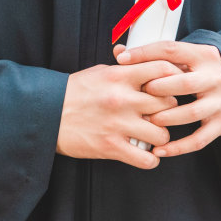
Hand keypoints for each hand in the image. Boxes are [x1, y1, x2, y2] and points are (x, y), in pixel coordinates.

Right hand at [57, 58, 183, 168]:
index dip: (174, 78)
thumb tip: (143, 60)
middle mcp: (121, 99)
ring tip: (150, 135)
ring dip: (159, 137)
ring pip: (162, 135)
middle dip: (168, 110)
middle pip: (169, 104)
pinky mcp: (111, 147)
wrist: (46, 114)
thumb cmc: (73, 92)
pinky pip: (147, 160)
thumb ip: (124, 68)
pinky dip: (149, 159)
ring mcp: (117, 125)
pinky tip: (142, 152)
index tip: (172, 86)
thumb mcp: (99, 72)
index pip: (162, 70)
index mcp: (118, 76)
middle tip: (160, 113)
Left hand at [116, 40, 220, 157]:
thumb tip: (119, 52)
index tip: (122, 59)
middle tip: (141, 93)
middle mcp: (215, 77)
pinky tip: (158, 150)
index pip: (172, 50)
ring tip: (148, 120)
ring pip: (193, 112)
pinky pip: (200, 139)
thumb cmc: (197, 69)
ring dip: (168, 117)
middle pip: (186, 83)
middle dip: (160, 88)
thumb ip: (152, 56)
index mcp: (202, 55)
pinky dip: (179, 147)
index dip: (145, 54)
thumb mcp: (182, 57)